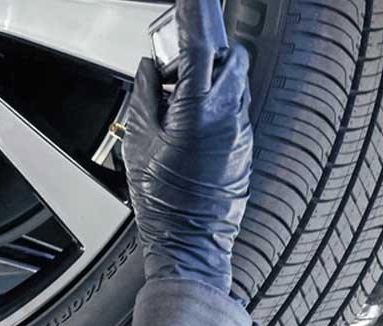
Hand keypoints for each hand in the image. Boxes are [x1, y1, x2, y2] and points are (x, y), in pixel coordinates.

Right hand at [123, 0, 252, 295]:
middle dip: (203, 54)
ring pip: (233, 83)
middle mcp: (229, 115)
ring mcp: (242, 130)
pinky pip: (232, 110)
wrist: (191, 245)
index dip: (194, 12)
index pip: (199, 43)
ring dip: (207, 82)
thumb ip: (144, 98)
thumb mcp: (137, 144)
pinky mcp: (245, 145)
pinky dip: (212, 109)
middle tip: (172, 77)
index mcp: (198, 110)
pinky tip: (187, 137)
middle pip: (227, 56)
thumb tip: (148, 71)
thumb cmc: (164, 204)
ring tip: (175, 114)